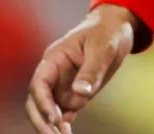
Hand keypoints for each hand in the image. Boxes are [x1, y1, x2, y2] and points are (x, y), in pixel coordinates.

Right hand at [25, 4, 139, 133]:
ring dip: (50, 126)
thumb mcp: (102, 47)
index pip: (39, 83)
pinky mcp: (74, 95)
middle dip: (41, 120)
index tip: (55, 117)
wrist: (116, 29)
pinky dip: (62, 126)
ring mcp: (63, 86)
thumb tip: (80, 92)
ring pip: (47, 111)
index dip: (43, 102)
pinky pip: (64, 114)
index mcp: (54, 59)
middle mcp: (54, 75)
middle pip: (36, 102)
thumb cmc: (107, 32)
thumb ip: (91, 70)